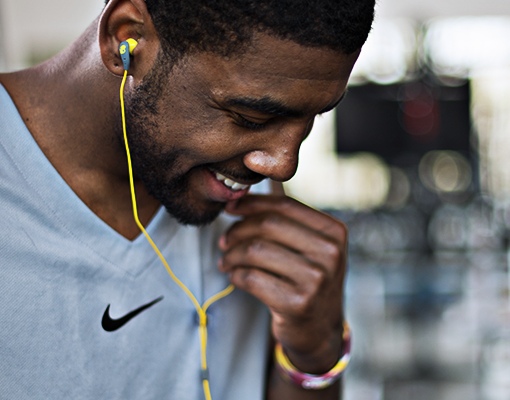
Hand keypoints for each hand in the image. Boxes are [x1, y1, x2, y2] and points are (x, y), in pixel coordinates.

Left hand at [218, 194, 347, 372]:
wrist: (319, 329)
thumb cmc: (308, 280)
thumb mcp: (311, 247)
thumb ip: (287, 220)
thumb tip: (246, 193)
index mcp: (334, 232)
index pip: (285, 207)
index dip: (252, 204)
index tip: (230, 208)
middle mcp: (330, 254)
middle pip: (268, 225)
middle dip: (238, 230)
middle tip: (224, 240)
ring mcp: (317, 280)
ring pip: (256, 251)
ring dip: (232, 254)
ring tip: (226, 260)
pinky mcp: (298, 304)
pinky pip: (251, 278)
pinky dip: (235, 274)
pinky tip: (233, 276)